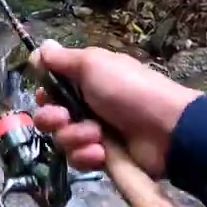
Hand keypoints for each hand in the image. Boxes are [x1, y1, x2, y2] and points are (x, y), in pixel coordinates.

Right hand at [31, 39, 198, 178]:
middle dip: (53, 119)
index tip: (45, 95)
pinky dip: (89, 155)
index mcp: (86, 79)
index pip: (51, 88)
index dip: (44, 94)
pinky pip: (80, 159)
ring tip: (98, 136)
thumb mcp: (93, 64)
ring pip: (63, 140)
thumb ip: (63, 59)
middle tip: (64, 119)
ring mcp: (95, 132)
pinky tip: (103, 152)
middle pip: (50, 116)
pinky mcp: (103, 157)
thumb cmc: (127, 90)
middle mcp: (87, 105)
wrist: (166, 129)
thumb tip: (40, 47)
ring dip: (76, 138)